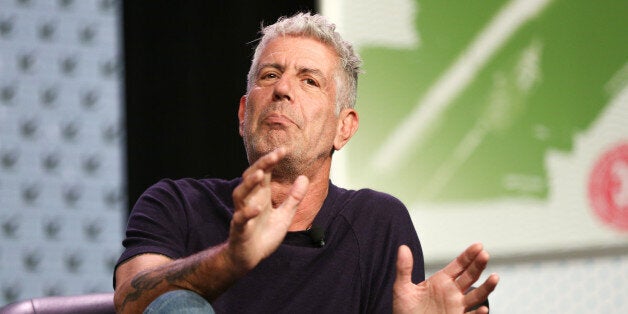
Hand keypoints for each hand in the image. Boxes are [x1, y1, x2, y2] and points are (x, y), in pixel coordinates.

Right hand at [228, 147, 308, 270]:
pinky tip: (258, 208)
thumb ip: (294, 197)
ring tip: (261, 174)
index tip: (284, 149)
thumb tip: (304, 177)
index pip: (265, 172)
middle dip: (261, 165)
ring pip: (240, 194)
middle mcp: (250, 201)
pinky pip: (240, 219)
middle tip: (275, 155)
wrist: (250, 257)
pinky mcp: (239, 230)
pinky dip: (248, 212)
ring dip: (249, 183)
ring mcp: (242, 214)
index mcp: (261, 195)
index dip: (272, 160)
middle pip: (251, 177)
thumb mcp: (285, 215)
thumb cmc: (265, 234)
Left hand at [393, 243, 498, 313]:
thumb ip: (404, 268)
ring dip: (486, 287)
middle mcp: (452, 293)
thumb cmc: (405, 311)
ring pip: (476, 296)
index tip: (479, 245)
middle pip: (470, 276)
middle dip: (478, 265)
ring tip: (495, 277)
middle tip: (484, 254)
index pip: (459, 265)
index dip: (469, 255)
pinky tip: (483, 308)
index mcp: (441, 281)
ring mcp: (456, 307)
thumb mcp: (402, 288)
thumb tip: (403, 247)